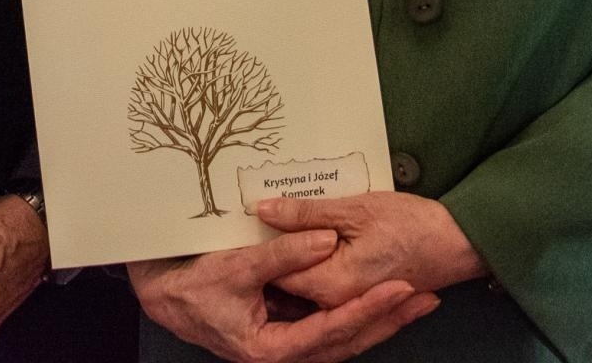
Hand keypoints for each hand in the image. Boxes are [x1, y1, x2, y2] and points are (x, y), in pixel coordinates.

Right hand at [128, 234, 437, 362]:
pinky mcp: (290, 332)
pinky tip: (379, 298)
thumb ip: (282, 255)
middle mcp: (286, 355)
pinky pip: (332, 326)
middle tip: (425, 297)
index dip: (369, 309)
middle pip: (349, 341)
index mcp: (273, 349)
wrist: (167, 297)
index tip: (399, 289)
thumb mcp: (235, 266)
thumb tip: (325, 241)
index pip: (332, 331)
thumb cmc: (193, 286)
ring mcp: (290, 346)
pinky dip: (358, 312)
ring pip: (345, 337)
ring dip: (380, 317)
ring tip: (415, 298)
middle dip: (389, 319)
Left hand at [260, 193, 484, 308]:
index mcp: (331, 285)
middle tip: (259, 222)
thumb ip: (305, 214)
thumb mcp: (353, 209)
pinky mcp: (360, 295)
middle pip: (290, 283)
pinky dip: (315, 264)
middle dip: (275, 256)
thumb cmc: (411, 225)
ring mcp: (351, 302)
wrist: (459, 243)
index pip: (277, 273)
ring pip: (308, 284)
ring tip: (283, 228)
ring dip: (295, 260)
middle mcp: (338, 302)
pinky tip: (311, 240)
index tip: (248, 223)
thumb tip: (263, 210)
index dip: (262, 248)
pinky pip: (327, 285)